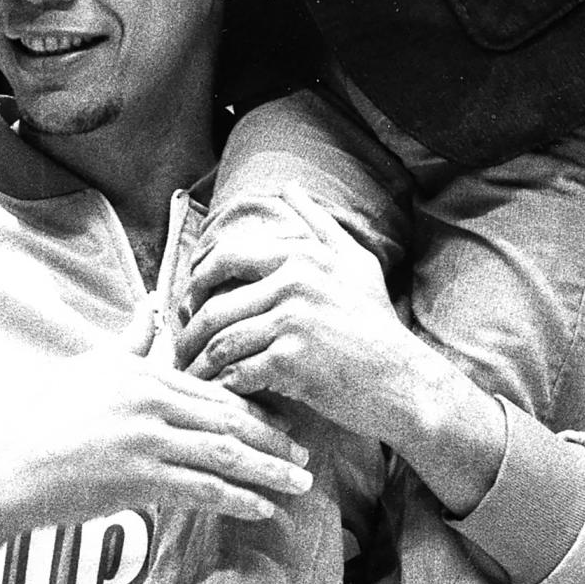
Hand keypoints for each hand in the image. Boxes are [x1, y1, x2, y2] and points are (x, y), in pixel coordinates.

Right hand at [0, 348, 313, 583]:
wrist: (9, 471)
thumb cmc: (48, 419)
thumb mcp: (92, 368)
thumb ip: (131, 342)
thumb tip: (153, 305)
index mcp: (144, 372)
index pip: (213, 389)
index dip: (255, 409)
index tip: (284, 423)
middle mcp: (150, 401)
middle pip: (229, 420)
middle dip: (273, 440)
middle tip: (307, 455)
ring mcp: (146, 440)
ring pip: (224, 455)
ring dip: (268, 471)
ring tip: (300, 484)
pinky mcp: (139, 479)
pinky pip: (202, 490)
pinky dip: (238, 499)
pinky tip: (263, 509)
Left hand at [177, 187, 406, 439]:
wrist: (404, 382)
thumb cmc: (376, 325)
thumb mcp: (355, 264)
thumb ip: (318, 224)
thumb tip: (288, 187)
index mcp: (301, 255)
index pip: (225, 257)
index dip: (197, 282)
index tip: (190, 305)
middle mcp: (294, 281)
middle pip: (214, 305)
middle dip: (188, 330)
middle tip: (180, 348)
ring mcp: (292, 321)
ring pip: (220, 342)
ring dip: (199, 365)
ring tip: (192, 377)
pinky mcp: (291, 361)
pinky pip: (236, 373)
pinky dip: (221, 387)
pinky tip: (221, 395)